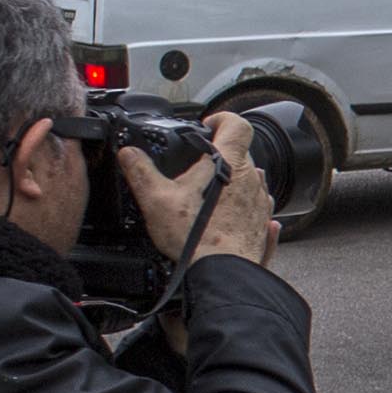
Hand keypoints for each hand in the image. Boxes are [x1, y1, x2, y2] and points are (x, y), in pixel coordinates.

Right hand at [122, 113, 277, 270]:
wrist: (222, 273)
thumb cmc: (195, 237)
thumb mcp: (156, 198)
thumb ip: (140, 171)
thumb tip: (128, 154)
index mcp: (229, 162)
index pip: (237, 124)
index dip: (222, 119)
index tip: (208, 127)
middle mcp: (252, 179)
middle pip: (240, 155)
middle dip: (219, 158)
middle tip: (196, 172)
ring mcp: (261, 203)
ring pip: (249, 182)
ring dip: (231, 184)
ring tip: (206, 199)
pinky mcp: (262, 225)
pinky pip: (255, 209)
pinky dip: (242, 209)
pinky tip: (225, 219)